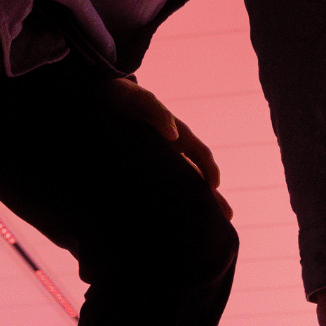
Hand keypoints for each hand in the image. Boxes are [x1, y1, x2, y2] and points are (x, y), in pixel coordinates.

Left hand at [108, 78, 232, 219]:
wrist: (100, 99)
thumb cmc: (124, 97)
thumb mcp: (140, 100)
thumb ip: (156, 113)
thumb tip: (172, 135)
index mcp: (177, 135)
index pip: (200, 154)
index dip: (209, 170)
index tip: (213, 188)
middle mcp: (172, 151)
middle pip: (196, 176)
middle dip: (211, 197)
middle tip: (226, 219)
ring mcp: (159, 162)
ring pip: (180, 186)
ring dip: (191, 205)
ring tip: (201, 227)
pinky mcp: (142, 170)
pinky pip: (158, 189)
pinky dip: (164, 204)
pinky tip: (164, 222)